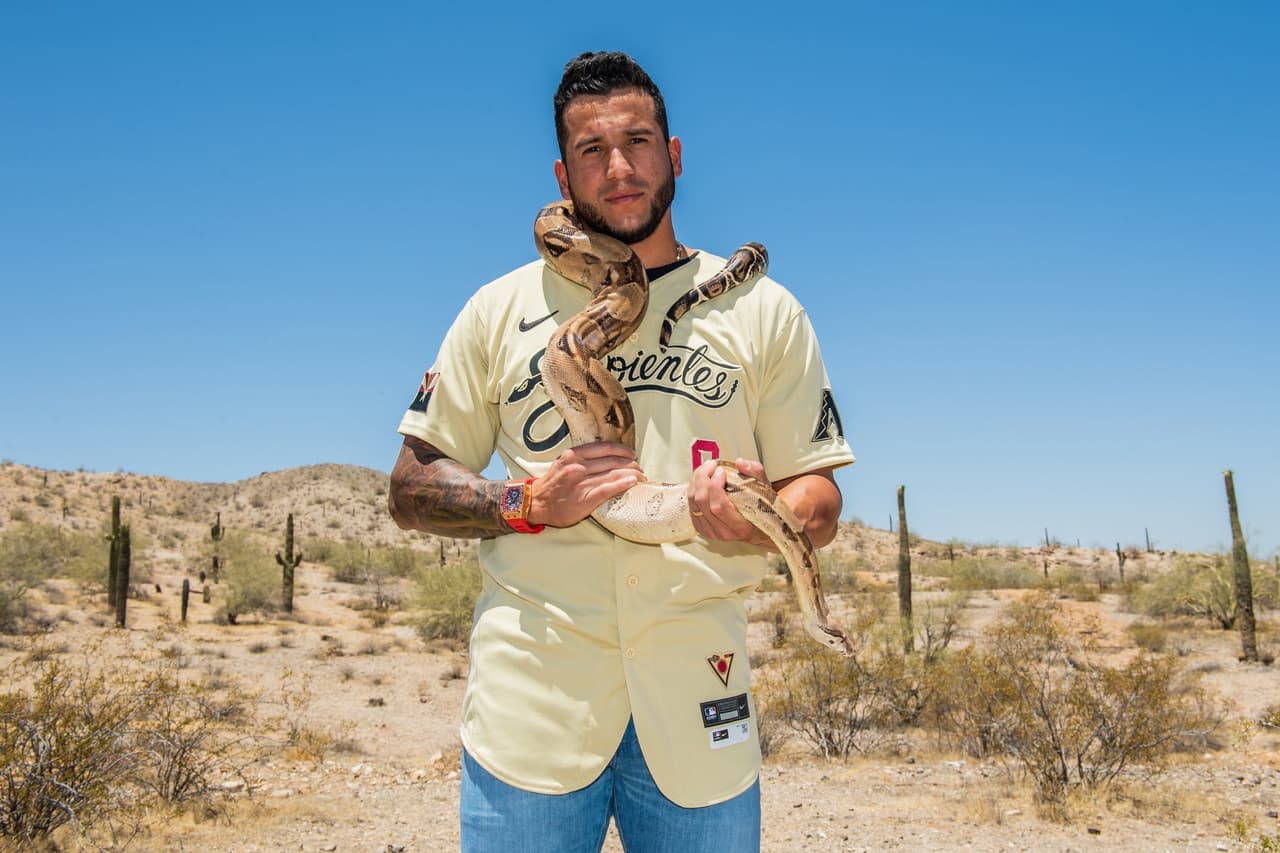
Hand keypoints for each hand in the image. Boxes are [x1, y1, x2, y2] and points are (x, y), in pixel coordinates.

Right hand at [528, 442, 643, 527]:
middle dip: (631, 464)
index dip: (622, 450)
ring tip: (641, 478)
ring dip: (632, 475)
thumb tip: (607, 457)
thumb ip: (582, 458)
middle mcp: (578, 466)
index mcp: (574, 455)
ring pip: (613, 474)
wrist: (535, 504)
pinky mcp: (584, 499)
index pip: (604, 448)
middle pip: (612, 461)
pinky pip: (607, 489)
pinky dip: (622, 484)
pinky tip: (632, 483)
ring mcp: (581, 483)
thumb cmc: (552, 485)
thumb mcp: (563, 463)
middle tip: (640, 469)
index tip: (632, 454)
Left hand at [687, 457, 775, 549]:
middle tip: (711, 466)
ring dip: (696, 481)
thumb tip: (740, 463)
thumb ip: (755, 472)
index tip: (720, 471)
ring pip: (693, 502)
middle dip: (703, 478)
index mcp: (740, 526)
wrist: (756, 527)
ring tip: (705, 469)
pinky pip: (690, 506)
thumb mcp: (764, 489)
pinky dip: (693, 489)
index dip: (715, 486)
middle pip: (702, 502)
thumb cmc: (761, 510)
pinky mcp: (701, 527)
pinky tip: (700, 480)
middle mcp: (723, 531)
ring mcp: (710, 531)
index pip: (718, 506)